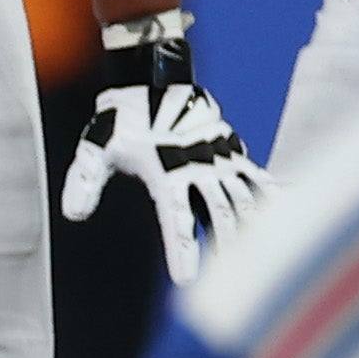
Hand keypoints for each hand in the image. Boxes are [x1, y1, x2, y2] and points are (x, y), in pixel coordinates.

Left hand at [60, 12, 261, 284]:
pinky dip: (271, 195)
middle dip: (226, 247)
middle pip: (220, 214)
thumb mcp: (96, 147)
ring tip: (261, 258)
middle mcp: (198, 166)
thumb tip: (73, 215)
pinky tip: (285, 214)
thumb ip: (84, 181)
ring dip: (252, 228)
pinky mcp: (230, 149)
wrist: (151, 76)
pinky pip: (256, 176)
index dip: (182, 251)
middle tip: (232, 281)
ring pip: (243, 199)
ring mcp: (218, 157)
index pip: (177, 220)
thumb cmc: (121, 117)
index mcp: (166, 171)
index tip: (185, 281)